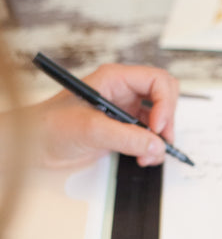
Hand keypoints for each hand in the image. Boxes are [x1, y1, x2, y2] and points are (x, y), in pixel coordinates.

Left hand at [28, 63, 178, 167]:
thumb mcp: (91, 128)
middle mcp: (124, 93)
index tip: (158, 127)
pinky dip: (153, 150)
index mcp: (116, 79)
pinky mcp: (125, 132)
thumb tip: (156, 145)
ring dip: (160, 140)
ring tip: (147, 156)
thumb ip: (127, 137)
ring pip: (160, 121)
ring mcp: (126, 113)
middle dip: (167, 121)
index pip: (157, 81)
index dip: (164, 104)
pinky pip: (150, 138)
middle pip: (165, 98)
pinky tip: (142, 158)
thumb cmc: (52, 126)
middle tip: (161, 141)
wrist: (38, 146)